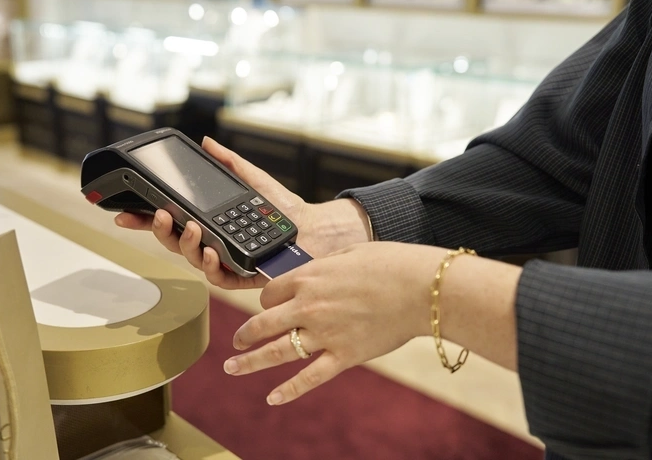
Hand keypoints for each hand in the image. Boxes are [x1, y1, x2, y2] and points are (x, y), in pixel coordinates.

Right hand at [114, 137, 371, 289]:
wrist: (314, 230)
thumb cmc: (283, 209)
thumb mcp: (253, 180)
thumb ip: (229, 162)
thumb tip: (207, 142)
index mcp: (209, 221)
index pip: (169, 221)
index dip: (143, 219)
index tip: (121, 212)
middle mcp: (211, 242)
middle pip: (173, 241)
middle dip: (159, 229)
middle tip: (159, 214)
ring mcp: (224, 260)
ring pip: (192, 259)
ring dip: (187, 244)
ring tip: (194, 227)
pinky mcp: (241, 276)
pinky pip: (218, 277)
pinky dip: (212, 264)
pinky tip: (213, 250)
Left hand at [222, 242, 447, 404]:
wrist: (419, 287)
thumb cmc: (389, 264)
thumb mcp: (348, 253)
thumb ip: (322, 267)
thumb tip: (311, 273)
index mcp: (307, 279)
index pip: (269, 294)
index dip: (266, 301)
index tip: (269, 306)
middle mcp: (307, 307)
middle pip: (262, 324)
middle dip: (245, 334)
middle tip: (235, 342)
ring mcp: (324, 334)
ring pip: (276, 352)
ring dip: (250, 362)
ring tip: (233, 368)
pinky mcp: (343, 356)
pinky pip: (309, 377)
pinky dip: (289, 391)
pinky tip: (272, 398)